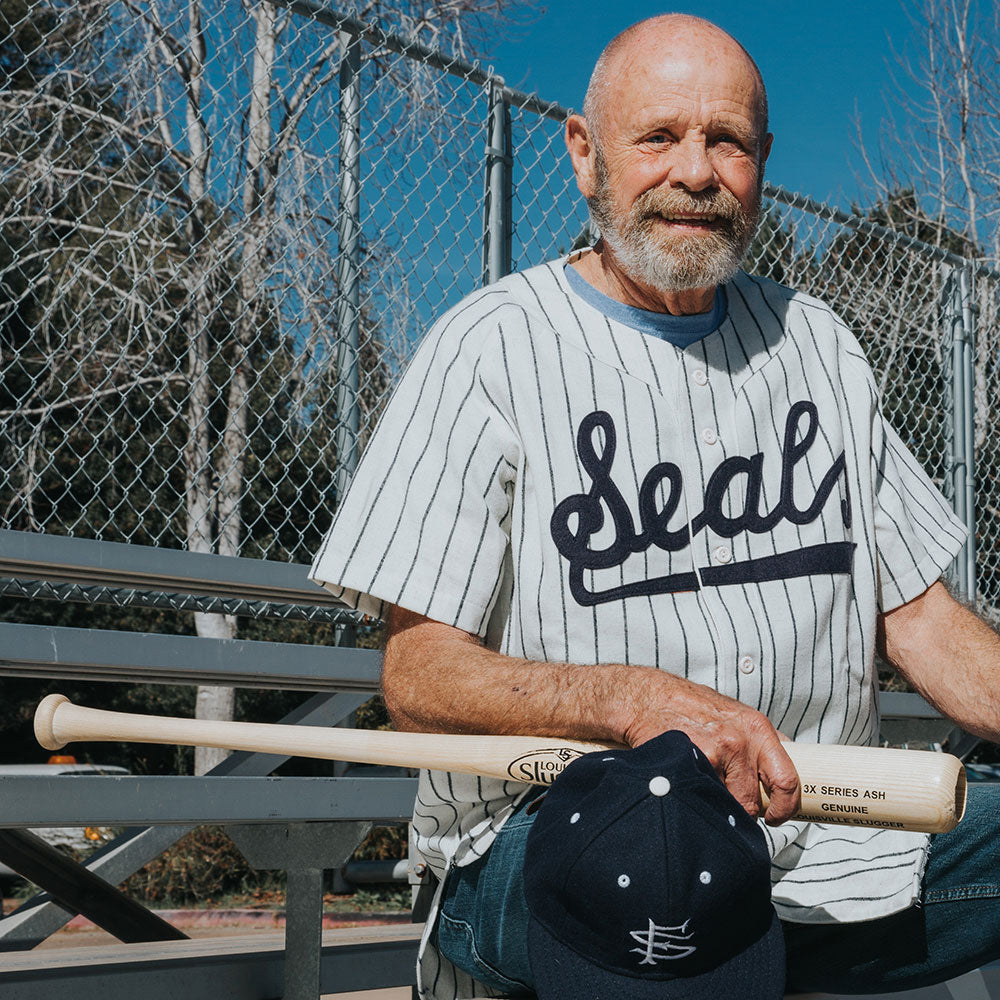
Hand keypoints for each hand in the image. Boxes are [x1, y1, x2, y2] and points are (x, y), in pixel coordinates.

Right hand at [621, 671, 800, 825]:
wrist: (648, 698)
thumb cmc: (689, 706)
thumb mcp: (734, 714)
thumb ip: (760, 740)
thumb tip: (788, 763)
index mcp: (757, 728)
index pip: (787, 780)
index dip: (785, 807)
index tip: (776, 815)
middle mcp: (740, 741)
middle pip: (754, 800)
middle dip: (744, 809)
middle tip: (732, 804)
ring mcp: (716, 753)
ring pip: (729, 803)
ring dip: (718, 803)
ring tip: (705, 785)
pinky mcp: (692, 762)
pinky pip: (704, 796)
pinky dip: (698, 795)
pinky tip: (689, 781)